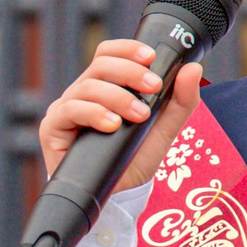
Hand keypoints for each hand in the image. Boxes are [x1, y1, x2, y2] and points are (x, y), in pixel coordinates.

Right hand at [36, 39, 203, 191]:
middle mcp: (83, 93)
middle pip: (100, 65)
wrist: (116, 196)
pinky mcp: (53, 128)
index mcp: (105, 86)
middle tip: (153, 87)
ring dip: (117, 97)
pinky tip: (111, 124)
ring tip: (138, 116)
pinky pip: (70, 110)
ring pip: (87, 86)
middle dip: (130, 72)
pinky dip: (94, 113)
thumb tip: (192, 69)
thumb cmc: (133, 160)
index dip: (127, 49)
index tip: (151, 57)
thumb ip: (180, 101)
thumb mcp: (164, 130)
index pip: (108, 54)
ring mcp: (66, 109)